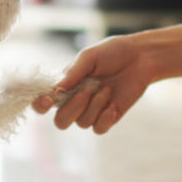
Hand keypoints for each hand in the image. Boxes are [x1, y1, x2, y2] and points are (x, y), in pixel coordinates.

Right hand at [32, 34, 156, 133]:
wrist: (140, 57)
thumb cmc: (112, 52)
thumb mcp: (89, 57)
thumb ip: (73, 73)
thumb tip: (55, 89)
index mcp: (65, 86)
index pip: (44, 103)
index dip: (40, 105)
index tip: (48, 99)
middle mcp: (75, 101)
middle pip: (61, 121)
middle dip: (73, 107)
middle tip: (88, 89)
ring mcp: (92, 110)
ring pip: (82, 123)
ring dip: (94, 106)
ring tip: (107, 88)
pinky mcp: (109, 117)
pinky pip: (99, 128)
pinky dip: (105, 117)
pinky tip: (113, 104)